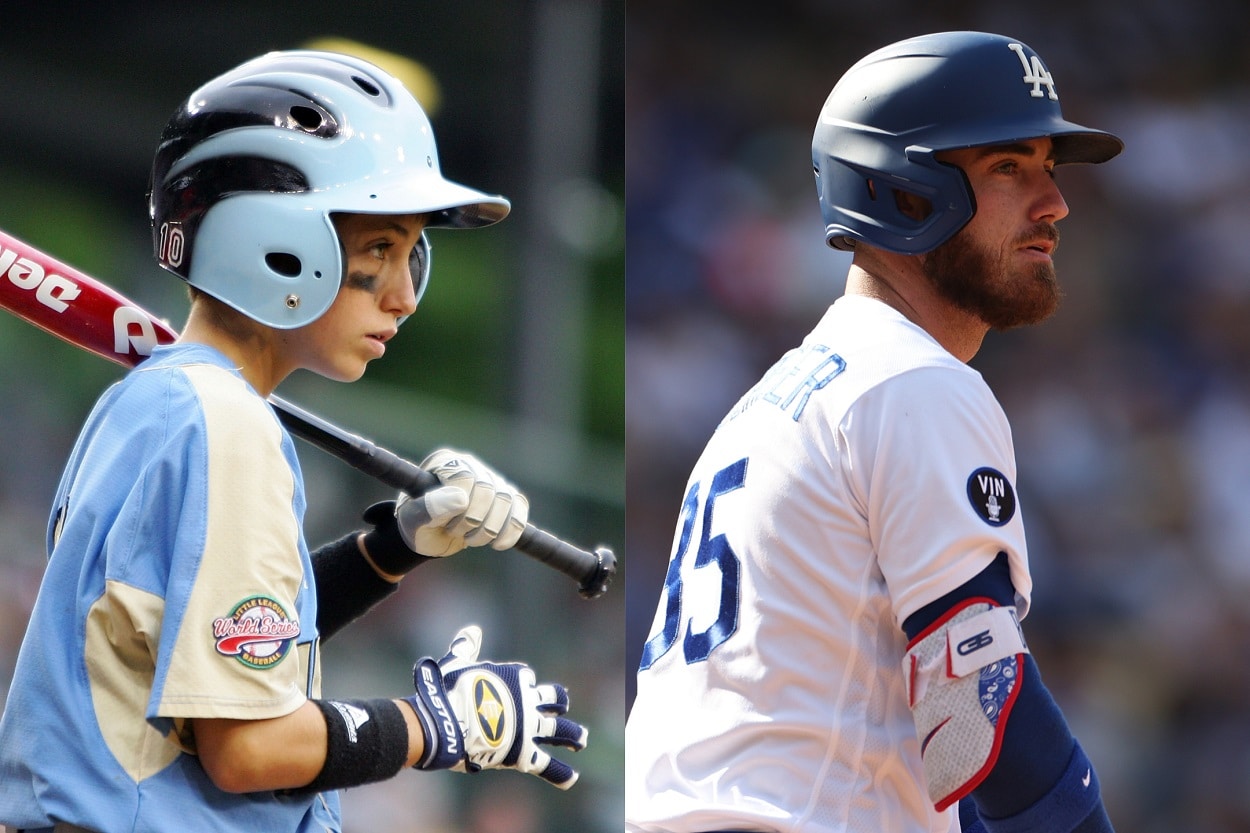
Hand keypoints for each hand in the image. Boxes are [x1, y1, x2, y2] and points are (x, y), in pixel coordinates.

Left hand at [396, 449, 528, 556]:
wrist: (430, 538)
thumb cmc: (416, 526)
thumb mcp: (412, 520)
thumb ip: (429, 508)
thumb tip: (461, 499)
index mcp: (445, 462)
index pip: (465, 476)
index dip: (460, 505)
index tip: (446, 523)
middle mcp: (471, 465)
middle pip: (489, 488)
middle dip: (474, 520)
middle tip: (456, 533)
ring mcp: (491, 479)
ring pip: (508, 499)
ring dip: (491, 528)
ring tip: (472, 540)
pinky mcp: (506, 497)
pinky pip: (520, 507)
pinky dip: (512, 530)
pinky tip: (498, 544)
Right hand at [405, 625, 587, 788]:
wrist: (448, 720)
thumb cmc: (449, 690)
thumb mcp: (458, 662)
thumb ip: (467, 647)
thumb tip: (472, 630)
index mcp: (515, 678)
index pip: (528, 679)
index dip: (524, 684)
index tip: (519, 688)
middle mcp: (528, 702)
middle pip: (552, 701)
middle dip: (559, 704)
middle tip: (564, 708)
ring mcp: (528, 727)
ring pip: (557, 730)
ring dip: (572, 735)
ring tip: (581, 740)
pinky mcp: (523, 753)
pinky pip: (545, 764)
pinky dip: (560, 772)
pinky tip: (572, 778)